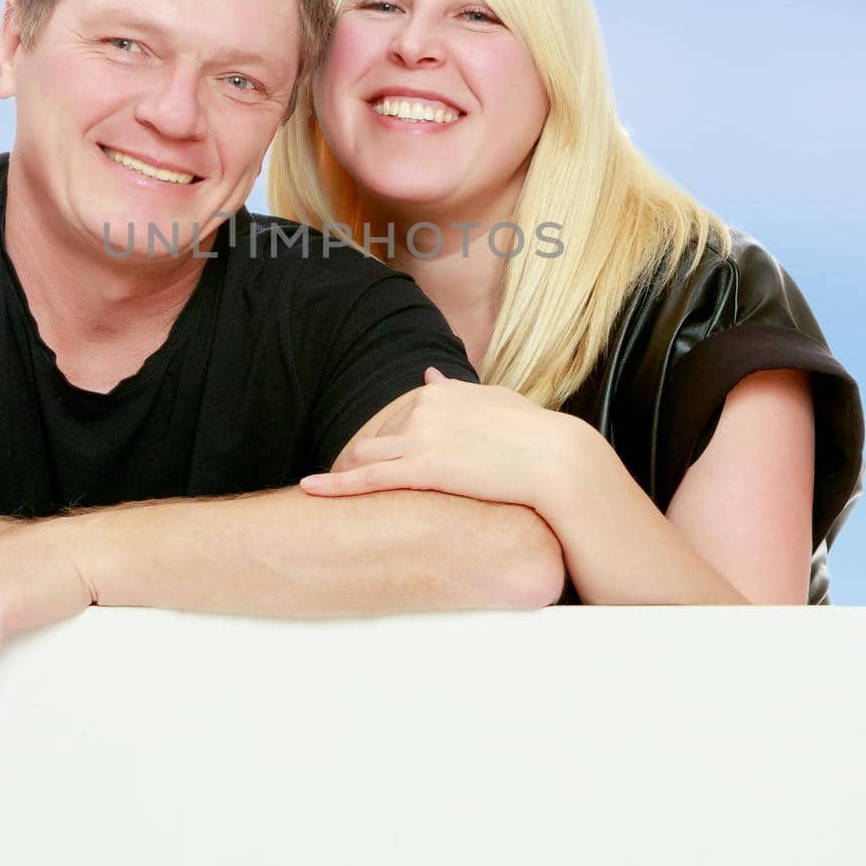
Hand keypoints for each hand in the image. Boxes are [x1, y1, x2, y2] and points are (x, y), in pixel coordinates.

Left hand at [300, 367, 598, 511]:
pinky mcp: (421, 470)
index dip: (387, 442)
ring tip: (321, 490)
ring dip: (344, 472)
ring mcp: (420, 439)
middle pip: (375, 436)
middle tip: (346, 481)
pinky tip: (310, 491)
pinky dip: (335, 485)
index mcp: (436, 391)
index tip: (380, 458)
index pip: (395, 417)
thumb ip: (455, 388)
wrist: (554, 460)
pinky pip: (366, 478)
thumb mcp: (491, 400)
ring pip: (364, 455)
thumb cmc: (531, 434)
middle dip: (361, 458)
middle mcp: (421, 409)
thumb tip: (427, 374)